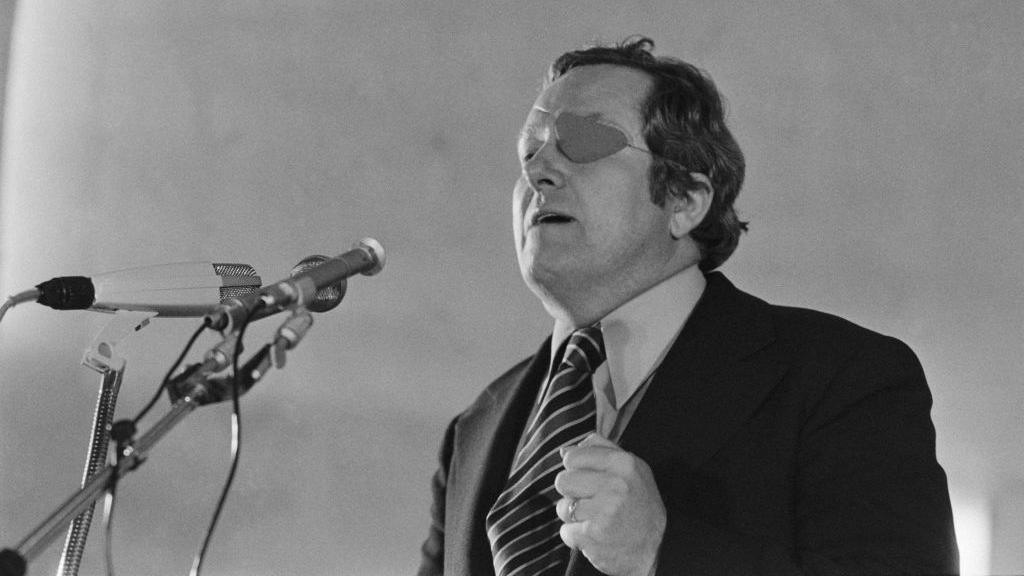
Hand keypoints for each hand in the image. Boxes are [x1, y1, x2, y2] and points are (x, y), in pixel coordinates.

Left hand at [555, 433, 665, 575]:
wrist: (658, 548)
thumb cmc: (640, 505)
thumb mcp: (633, 468)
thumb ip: (600, 450)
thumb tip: (565, 450)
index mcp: (624, 463)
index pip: (572, 457)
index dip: (575, 470)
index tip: (589, 480)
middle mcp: (615, 485)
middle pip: (562, 481)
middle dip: (571, 493)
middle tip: (592, 502)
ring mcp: (604, 511)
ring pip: (562, 507)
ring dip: (574, 517)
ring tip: (596, 520)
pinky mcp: (593, 536)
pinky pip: (565, 532)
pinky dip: (576, 537)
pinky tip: (595, 536)